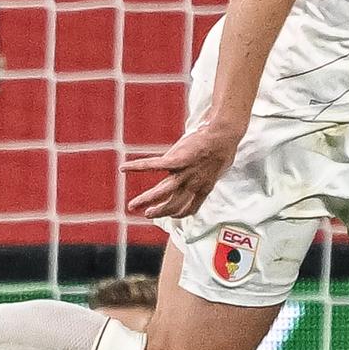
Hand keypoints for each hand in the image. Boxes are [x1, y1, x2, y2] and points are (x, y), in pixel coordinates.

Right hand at [124, 119, 243, 219]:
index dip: (178, 214)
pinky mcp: (175, 159)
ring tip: (133, 205)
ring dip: (146, 201)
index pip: (190, 208)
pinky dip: (137, 167)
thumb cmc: (224, 148)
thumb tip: (213, 171)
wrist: (224, 134)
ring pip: (161, 192)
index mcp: (203, 188)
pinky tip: (124, 168)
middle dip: (158, 212)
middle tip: (146, 215)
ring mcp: (183, 173)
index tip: (171, 215)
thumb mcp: (220, 167)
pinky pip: (152, 165)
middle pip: (172, 205)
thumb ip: (211, 173)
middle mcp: (192, 184)